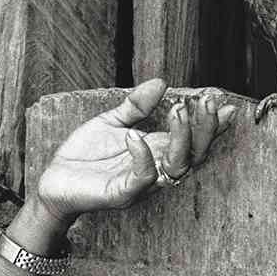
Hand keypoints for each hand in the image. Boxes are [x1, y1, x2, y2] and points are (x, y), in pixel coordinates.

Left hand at [34, 79, 236, 222]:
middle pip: (195, 153)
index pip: (193, 139)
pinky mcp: (122, 193)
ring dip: (182, 138)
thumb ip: (136, 105)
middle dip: (205, 127)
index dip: (211, 122)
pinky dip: (143, 157)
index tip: (222, 99)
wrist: (54, 181)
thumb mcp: (111, 122)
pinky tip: (135, 136)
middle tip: (205, 100)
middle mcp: (156, 167)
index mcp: (156, 150)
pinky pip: (143, 178)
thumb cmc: (85, 156)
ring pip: (177, 166)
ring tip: (177, 110)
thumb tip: (161, 82)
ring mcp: (141, 183)